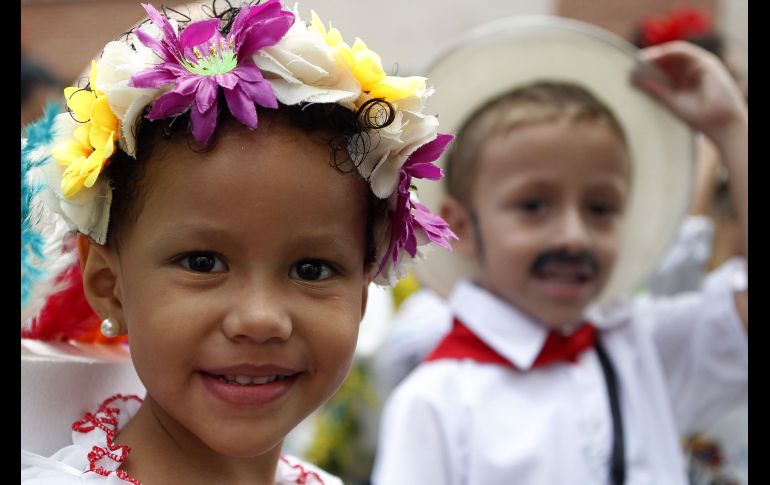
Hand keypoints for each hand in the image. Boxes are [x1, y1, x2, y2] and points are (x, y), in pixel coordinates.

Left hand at [631, 41, 746, 145]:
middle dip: (648, 61)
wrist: (721, 122)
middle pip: (666, 62)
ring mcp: (698, 66)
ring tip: (639, 60)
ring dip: (656, 55)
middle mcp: (689, 73)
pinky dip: (667, 52)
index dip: (646, 69)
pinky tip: (653, 57)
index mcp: (681, 84)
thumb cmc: (698, 117)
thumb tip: (632, 79)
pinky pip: (683, 51)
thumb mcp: (670, 101)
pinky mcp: (705, 62)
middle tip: (630, 64)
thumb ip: (654, 89)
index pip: (661, 71)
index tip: (630, 72)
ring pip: (673, 54)